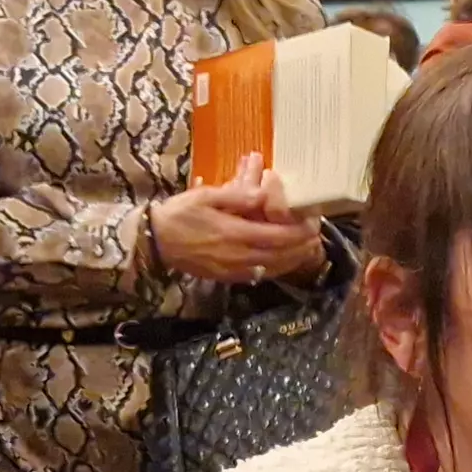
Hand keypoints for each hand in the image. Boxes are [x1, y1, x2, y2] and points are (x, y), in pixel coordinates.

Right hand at [153, 154, 326, 284]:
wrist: (154, 241)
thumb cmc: (179, 214)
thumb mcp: (205, 196)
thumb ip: (236, 196)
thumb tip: (263, 193)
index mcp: (234, 233)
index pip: (277, 236)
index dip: (299, 232)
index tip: (313, 223)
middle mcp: (237, 256)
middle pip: (280, 256)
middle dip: (301, 248)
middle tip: (317, 238)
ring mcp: (232, 270)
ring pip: (271, 269)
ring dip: (292, 261)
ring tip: (306, 250)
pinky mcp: (225, 277)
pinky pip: (257, 276)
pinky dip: (274, 269)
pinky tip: (282, 262)